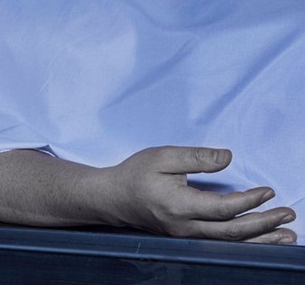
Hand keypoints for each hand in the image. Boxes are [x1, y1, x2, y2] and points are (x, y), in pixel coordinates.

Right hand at [107, 146, 296, 243]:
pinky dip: (242, 241)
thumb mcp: (162, 156)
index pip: (223, 208)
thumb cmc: (135, 174)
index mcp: (178, 205)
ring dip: (258, 239)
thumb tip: (228, 158)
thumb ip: (197, 157)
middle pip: (231, 233)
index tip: (267, 190)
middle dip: (263, 225)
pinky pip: (218, 242)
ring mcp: (183, 235)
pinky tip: (256, 237)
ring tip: (285, 237)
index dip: (249, 201)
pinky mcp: (183, 235)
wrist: (111, 197)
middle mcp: (183, 226)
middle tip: (288, 216)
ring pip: (227, 242)